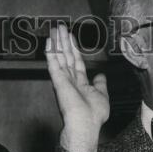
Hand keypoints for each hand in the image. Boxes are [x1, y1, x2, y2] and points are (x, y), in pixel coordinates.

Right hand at [45, 22, 109, 151]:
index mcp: (80, 84)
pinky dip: (51, 52)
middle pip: (66, 56)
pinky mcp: (58, 81)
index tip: (71, 37)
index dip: (74, 49)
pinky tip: (49, 42)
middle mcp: (70, 80)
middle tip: (60, 27)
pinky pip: (53, 63)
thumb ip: (100, 84)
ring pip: (59, 57)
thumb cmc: (94, 115)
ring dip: (57, 42)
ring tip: (55, 28)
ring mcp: (63, 80)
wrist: (85, 125)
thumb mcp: (102, 96)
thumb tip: (101, 74)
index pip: (76, 62)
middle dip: (64, 41)